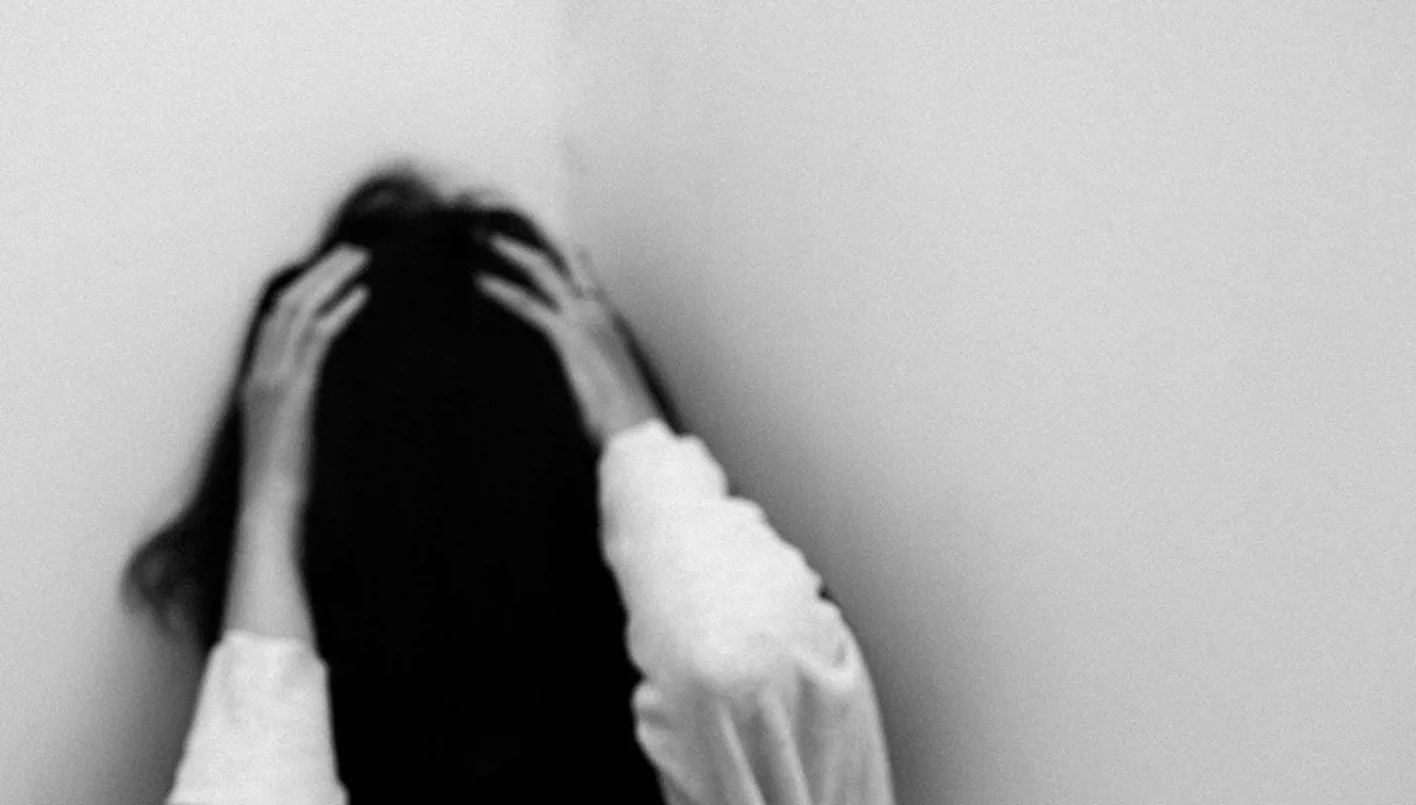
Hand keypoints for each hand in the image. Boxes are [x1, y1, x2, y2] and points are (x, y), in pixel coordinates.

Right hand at [240, 244, 368, 516]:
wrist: (270, 506)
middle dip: (319, 272)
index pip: (276, 318)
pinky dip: (338, 311)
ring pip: (299, 311)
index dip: (303, 287)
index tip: (329, 268)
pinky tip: (361, 296)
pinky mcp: (294, 391)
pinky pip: (316, 339)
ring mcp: (274, 379)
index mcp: (256, 378)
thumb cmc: (283, 478)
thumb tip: (313, 387)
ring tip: (359, 259)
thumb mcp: (288, 430)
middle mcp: (260, 371)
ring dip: (330, 280)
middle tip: (350, 251)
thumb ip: (296, 402)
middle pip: (287, 304)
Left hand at [476, 235, 663, 449]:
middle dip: (532, 245)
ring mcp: (584, 321)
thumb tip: (583, 379)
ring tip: (488, 240)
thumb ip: (592, 372)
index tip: (551, 241)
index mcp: (609, 324)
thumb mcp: (607, 386)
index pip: (587, 279)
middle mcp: (598, 314)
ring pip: (544, 273)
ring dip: (514, 253)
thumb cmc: (624, 416)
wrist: (635, 427)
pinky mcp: (568, 337)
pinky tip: (482, 281)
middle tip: (504, 234)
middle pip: (563, 265)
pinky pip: (529, 305)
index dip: (569, 257)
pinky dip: (503, 291)